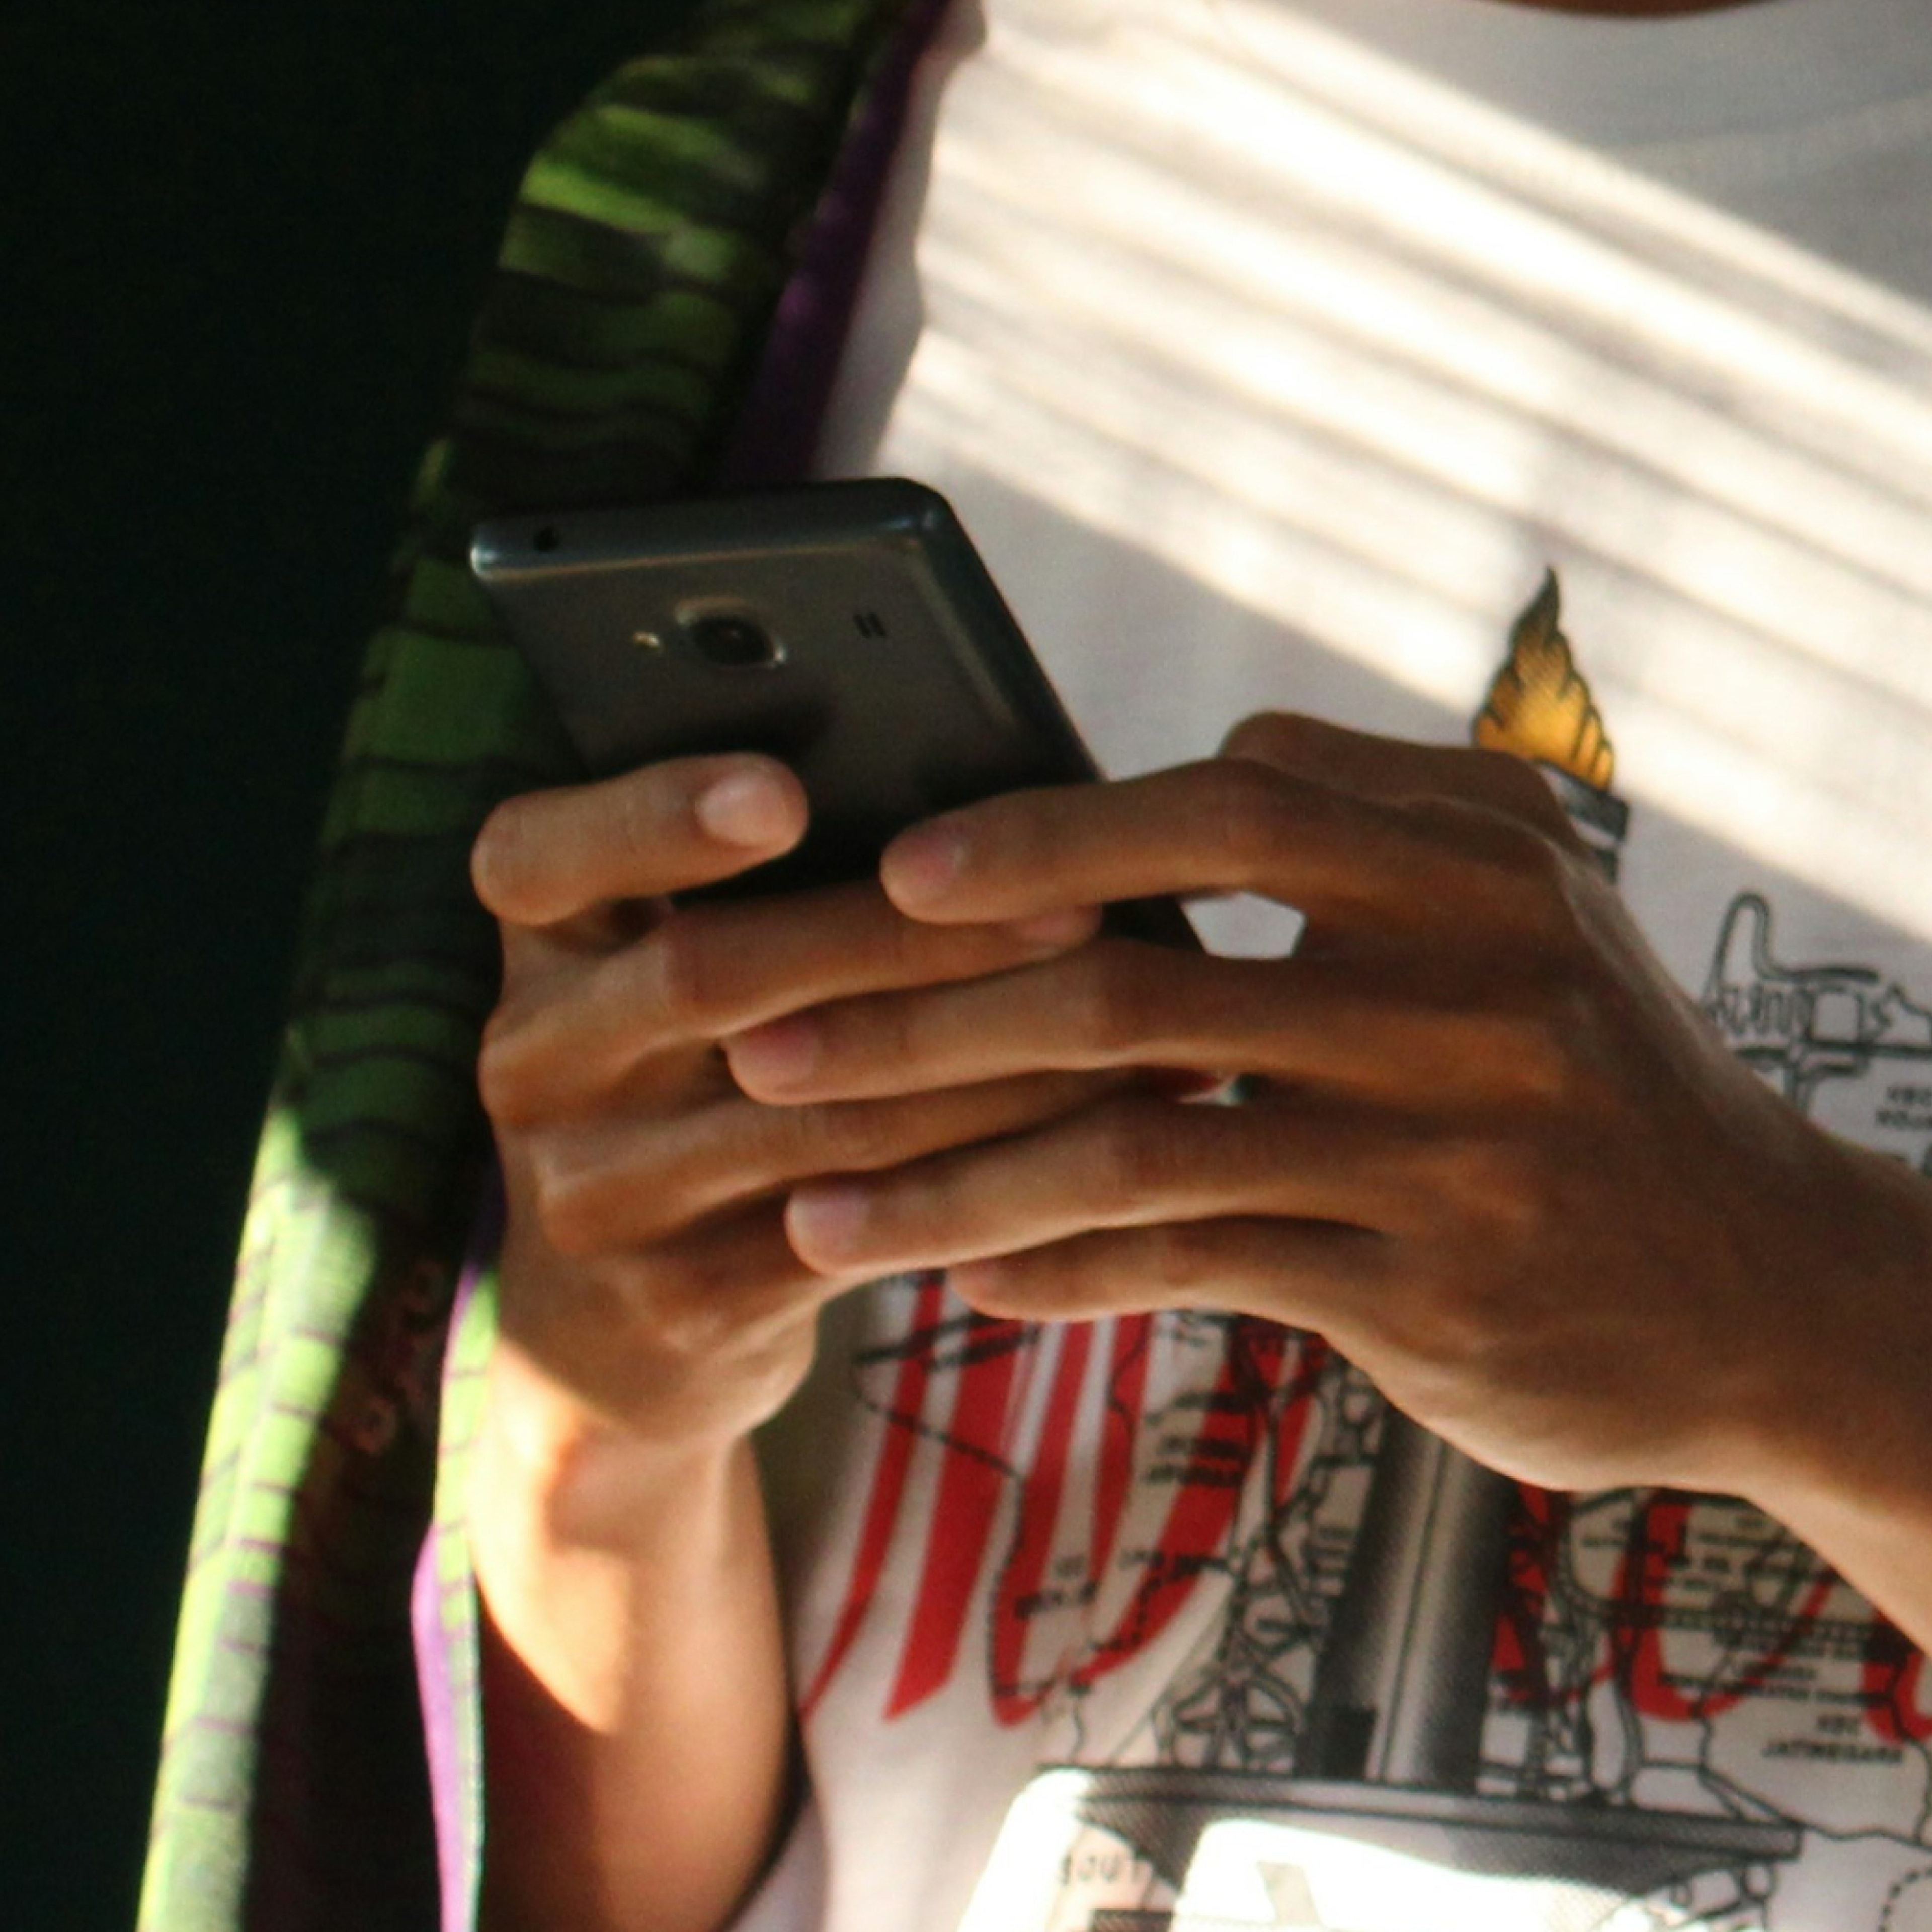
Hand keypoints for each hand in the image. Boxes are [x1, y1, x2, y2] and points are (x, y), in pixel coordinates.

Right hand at [470, 753, 1104, 1465]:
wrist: (610, 1337)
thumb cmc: (687, 1094)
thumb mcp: (669, 993)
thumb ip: (760, 901)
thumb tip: (973, 799)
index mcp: (536, 955)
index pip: (531, 860)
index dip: (649, 814)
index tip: (783, 791)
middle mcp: (535, 1068)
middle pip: (707, 976)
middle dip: (902, 937)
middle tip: (1070, 903)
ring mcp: (599, 1197)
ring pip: (813, 1111)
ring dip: (987, 1059)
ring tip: (1125, 1011)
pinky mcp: (684, 1301)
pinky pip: (859, 1226)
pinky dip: (986, 1171)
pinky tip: (1092, 1131)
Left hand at [723, 714, 1922, 1499]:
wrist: (1758, 1281)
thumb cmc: (1588, 1070)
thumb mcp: (1510, 908)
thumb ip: (1348, 818)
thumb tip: (1135, 794)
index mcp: (1474, 859)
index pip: (1223, 808)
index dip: (1044, 835)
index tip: (896, 875)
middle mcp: (1465, 990)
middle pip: (1133, 980)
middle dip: (925, 1016)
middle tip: (767, 1042)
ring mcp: (1446, 1148)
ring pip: (1130, 1144)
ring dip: (948, 1172)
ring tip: (811, 1205)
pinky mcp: (1423, 1291)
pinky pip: (1189, 1264)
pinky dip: (1059, 1268)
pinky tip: (958, 1276)